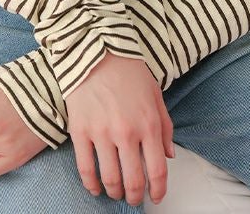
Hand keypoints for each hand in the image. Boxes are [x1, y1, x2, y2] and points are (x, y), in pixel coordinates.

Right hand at [65, 50, 174, 206]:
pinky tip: (96, 188)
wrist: (97, 50)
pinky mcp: (80, 131)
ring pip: (110, 178)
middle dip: (135, 196)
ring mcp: (102, 133)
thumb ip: (165, 127)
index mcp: (149, 124)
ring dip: (115, 192)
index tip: (156, 197)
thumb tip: (169, 155)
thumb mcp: (156, 94)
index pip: (157, 170)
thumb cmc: (129, 70)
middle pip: (133, 180)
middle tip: (134, 199)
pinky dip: (91, 184)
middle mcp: (127, 132)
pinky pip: (86, 168)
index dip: (158, 190)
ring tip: (116, 192)